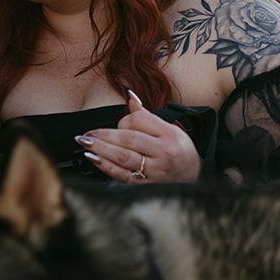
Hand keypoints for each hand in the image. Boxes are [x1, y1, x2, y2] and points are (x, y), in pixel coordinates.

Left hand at [76, 91, 201, 184]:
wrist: (194, 178)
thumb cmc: (179, 150)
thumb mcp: (169, 129)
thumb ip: (146, 114)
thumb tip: (129, 95)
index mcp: (169, 134)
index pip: (139, 121)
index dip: (123, 121)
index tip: (119, 125)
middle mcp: (163, 152)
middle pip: (128, 139)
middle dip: (104, 135)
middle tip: (86, 134)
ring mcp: (155, 170)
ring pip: (123, 157)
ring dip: (101, 149)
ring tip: (85, 143)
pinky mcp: (147, 185)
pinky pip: (123, 175)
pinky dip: (106, 166)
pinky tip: (93, 158)